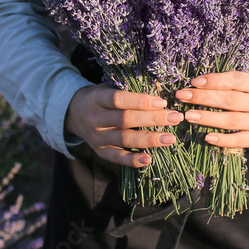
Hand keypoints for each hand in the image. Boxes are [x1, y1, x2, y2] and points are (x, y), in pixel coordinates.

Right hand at [65, 84, 184, 167]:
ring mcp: (97, 137)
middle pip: (125, 120)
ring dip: (149, 139)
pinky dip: (133, 160)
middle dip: (153, 119)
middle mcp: (95, 118)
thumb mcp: (107, 88)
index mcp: (97, 98)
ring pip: (124, 139)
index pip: (119, 99)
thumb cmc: (100, 98)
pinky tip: (149, 159)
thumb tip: (158, 99)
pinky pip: (117, 157)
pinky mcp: (100, 151)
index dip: (141, 101)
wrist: (73, 112)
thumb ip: (127, 92)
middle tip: (175, 118)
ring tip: (170, 138)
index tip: (162, 102)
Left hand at [173, 71, 248, 148]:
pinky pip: (239, 141)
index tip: (194, 81)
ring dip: (208, 118)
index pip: (235, 80)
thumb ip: (229, 81)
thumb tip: (197, 84)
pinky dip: (223, 140)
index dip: (214, 80)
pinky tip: (207, 137)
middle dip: (204, 98)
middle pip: (230, 101)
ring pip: (232, 121)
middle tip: (182, 96)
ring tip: (188, 115)